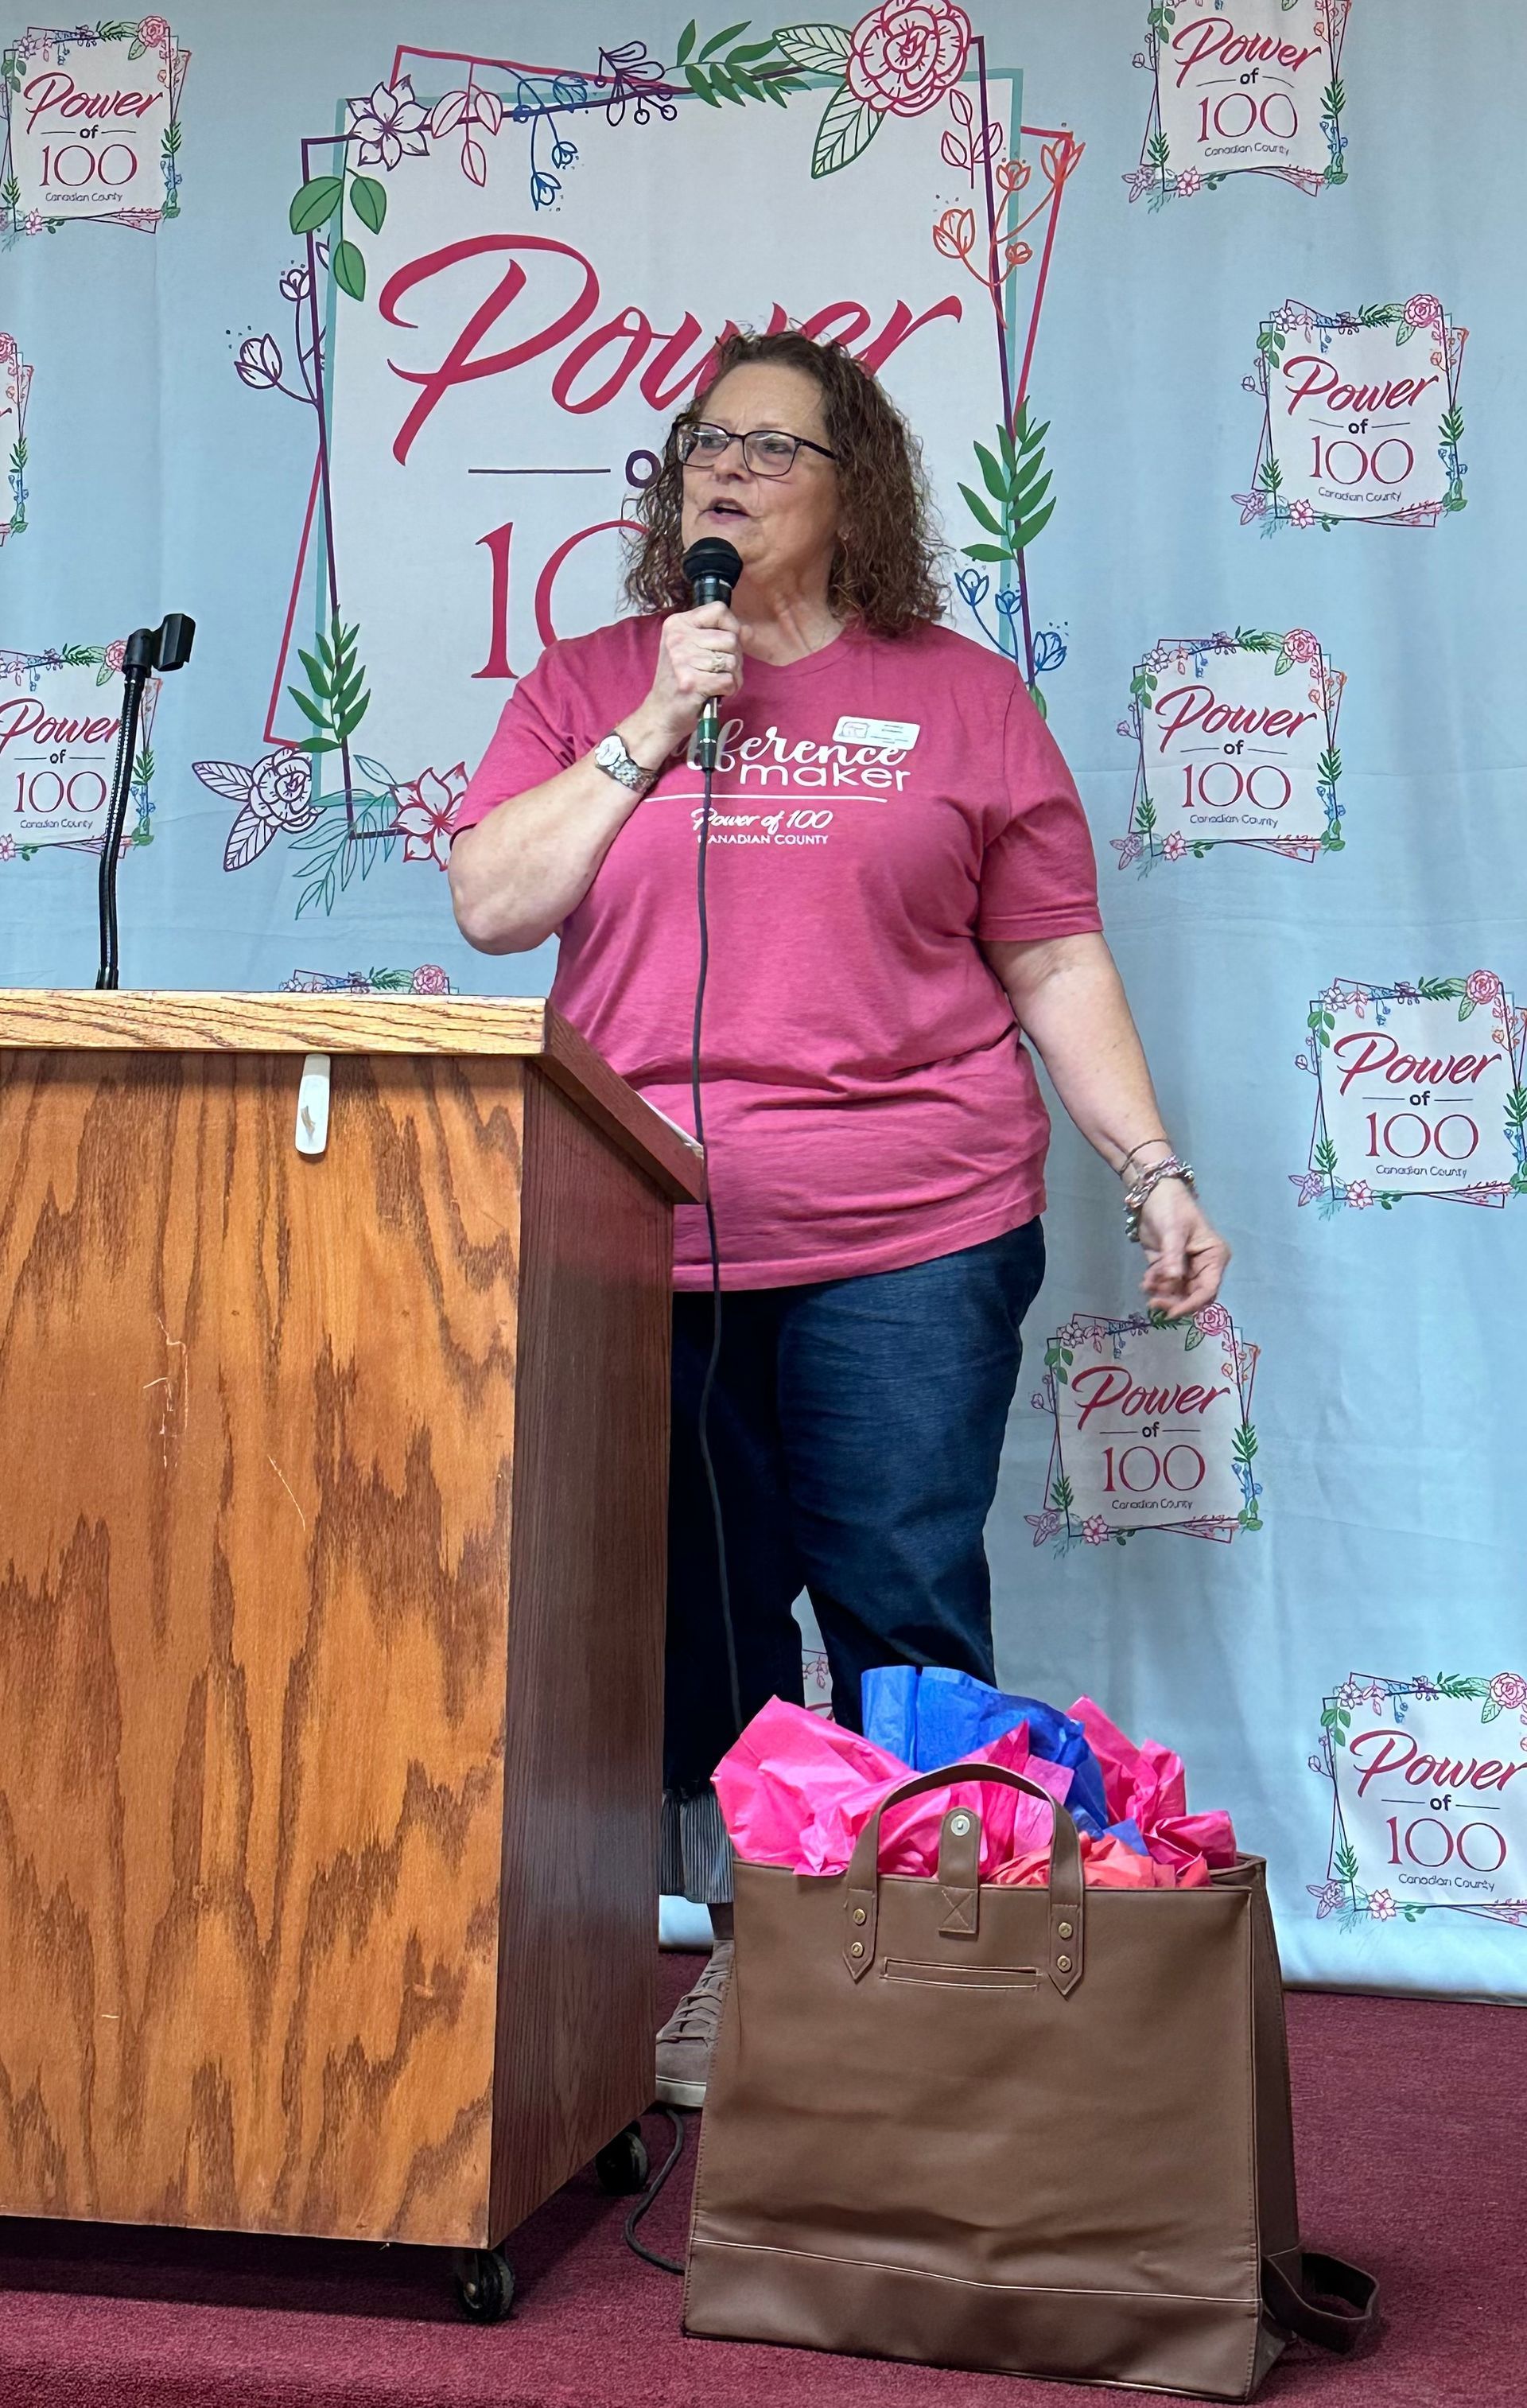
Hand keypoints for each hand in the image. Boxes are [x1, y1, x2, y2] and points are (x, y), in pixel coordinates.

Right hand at [637, 601, 742, 755]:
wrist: (661, 713)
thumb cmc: (681, 680)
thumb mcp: (695, 650)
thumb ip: (721, 636)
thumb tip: (749, 631)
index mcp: (678, 624)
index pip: (719, 610)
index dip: (732, 627)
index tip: (727, 645)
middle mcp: (678, 638)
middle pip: (730, 638)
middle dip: (734, 659)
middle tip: (719, 672)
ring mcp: (682, 660)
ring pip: (732, 661)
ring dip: (733, 677)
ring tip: (717, 684)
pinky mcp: (690, 682)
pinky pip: (728, 681)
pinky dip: (729, 691)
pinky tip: (716, 694)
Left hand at [1136, 1181, 1229, 1317]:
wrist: (1152, 1192)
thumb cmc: (1171, 1207)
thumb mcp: (1173, 1231)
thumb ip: (1173, 1258)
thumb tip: (1174, 1281)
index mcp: (1214, 1256)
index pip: (1208, 1289)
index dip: (1191, 1304)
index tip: (1172, 1313)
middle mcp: (1203, 1266)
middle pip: (1192, 1296)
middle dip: (1174, 1302)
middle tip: (1153, 1302)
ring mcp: (1185, 1267)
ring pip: (1177, 1293)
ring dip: (1162, 1294)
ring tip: (1147, 1284)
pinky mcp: (1168, 1265)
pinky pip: (1164, 1284)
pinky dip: (1155, 1286)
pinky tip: (1145, 1281)